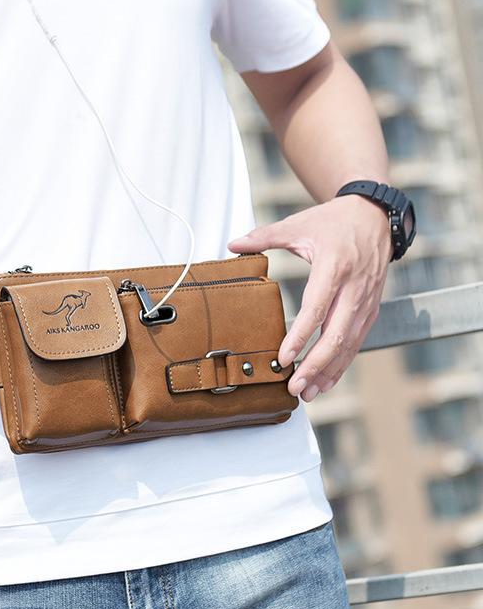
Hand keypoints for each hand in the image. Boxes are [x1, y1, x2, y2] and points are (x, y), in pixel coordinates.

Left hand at [227, 194, 392, 400]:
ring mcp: (366, 301)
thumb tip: (232, 244)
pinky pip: (357, 341)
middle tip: (295, 386)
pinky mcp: (371, 309)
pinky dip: (342, 363)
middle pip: (337, 334)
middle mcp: (355, 288)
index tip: (284, 357)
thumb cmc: (333, 221)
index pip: (317, 308)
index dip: (301, 335)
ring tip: (308, 392)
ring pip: (350, 344)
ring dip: (329, 371)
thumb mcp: (299, 224)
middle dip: (316, 365)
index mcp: (335, 266)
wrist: (376, 216)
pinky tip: (326, 380)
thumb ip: (264, 236)